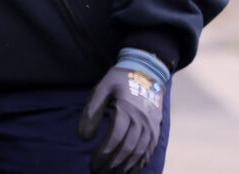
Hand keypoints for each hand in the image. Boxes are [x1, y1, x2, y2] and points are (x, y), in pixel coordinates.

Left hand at [78, 58, 165, 173]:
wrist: (146, 74)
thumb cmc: (119, 81)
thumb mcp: (102, 88)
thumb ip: (91, 112)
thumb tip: (83, 138)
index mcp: (126, 109)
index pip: (114, 138)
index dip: (103, 154)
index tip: (91, 164)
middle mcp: (141, 121)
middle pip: (126, 149)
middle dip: (111, 165)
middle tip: (97, 173)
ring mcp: (151, 128)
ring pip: (138, 154)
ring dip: (123, 168)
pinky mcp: (155, 132)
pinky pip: (148, 153)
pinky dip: (138, 165)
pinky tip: (127, 172)